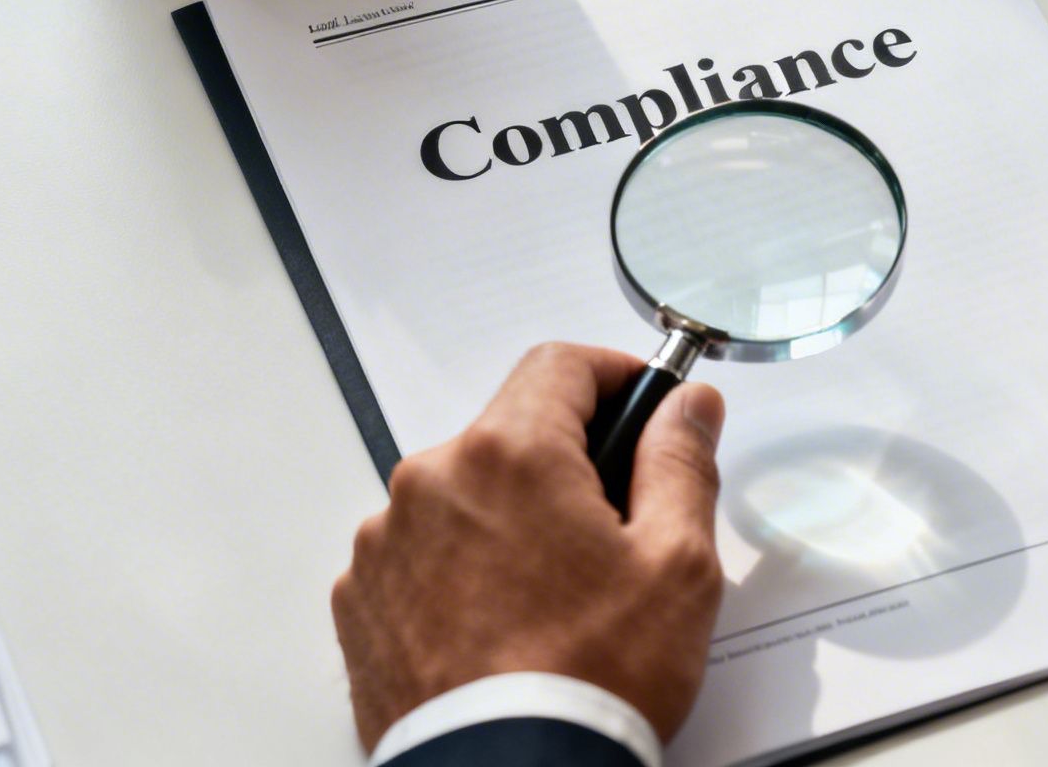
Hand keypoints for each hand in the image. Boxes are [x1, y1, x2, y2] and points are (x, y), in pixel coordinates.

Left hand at [331, 342, 726, 750]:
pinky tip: (504, 625)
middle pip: (510, 435)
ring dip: (507, 521)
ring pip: (464, 497)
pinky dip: (460, 572)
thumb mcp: (676, 564)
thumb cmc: (587, 682)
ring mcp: (386, 545)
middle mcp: (432, 483)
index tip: (639, 403)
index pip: (560, 364)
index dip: (612, 375)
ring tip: (554, 597)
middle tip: (615, 532)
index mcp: (510, 455)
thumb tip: (686, 408)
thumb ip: (680, 462)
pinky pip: (420, 556)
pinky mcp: (361, 602)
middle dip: (565, 467)